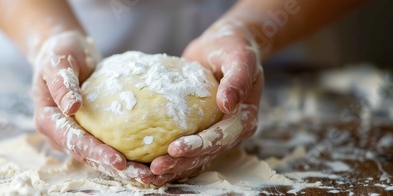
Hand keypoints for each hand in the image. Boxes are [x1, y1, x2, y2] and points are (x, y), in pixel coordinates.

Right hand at [31, 32, 154, 184]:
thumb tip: (72, 107)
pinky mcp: (88, 130)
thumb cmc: (59, 53)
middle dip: (114, 168)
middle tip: (142, 175)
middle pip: (88, 156)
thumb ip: (62, 84)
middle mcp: (60, 133)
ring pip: (98, 156)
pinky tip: (146, 160)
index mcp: (48, 120)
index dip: (95, 152)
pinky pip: (106, 145)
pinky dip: (125, 154)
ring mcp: (74, 134)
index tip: (117, 160)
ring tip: (148, 174)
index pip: (74, 141)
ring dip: (122, 167)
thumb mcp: (56, 61)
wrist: (65, 51)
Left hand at [149, 20, 263, 185]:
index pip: (220, 137)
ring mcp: (216, 133)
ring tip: (148, 172)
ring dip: (174, 167)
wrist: (223, 47)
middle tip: (155, 167)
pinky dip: (170, 158)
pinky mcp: (200, 131)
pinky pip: (187, 149)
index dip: (198, 145)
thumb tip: (228, 103)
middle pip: (206, 154)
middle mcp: (231, 132)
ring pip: (195, 158)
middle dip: (181, 162)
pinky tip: (148, 164)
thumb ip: (238, 79)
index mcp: (244, 119)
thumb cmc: (233, 49)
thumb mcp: (240, 58)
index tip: (174, 148)